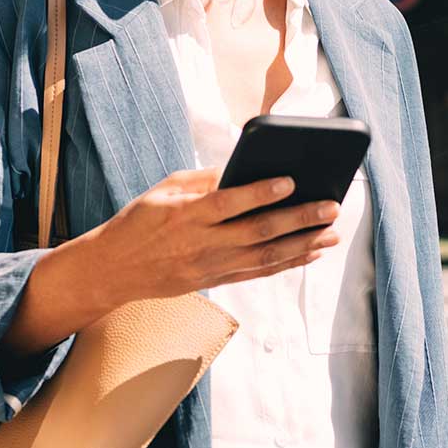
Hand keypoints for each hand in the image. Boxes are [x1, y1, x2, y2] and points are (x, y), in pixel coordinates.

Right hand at [80, 166, 342, 303]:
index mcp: (185, 214)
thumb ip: (203, 179)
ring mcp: (211, 266)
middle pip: (257, 233)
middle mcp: (201, 244)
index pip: (228, 203)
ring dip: (303, 245)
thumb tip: (241, 167)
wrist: (115, 269)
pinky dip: (288, 264)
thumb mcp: (164, 188)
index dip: (260, 193)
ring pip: (265, 257)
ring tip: (332, 233)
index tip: (290, 180)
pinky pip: (258, 273)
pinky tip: (309, 253)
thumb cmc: (140, 220)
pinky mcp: (216, 280)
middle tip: (330, 207)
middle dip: (298, 219)